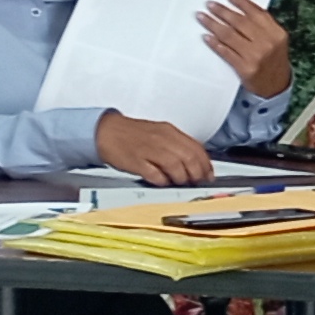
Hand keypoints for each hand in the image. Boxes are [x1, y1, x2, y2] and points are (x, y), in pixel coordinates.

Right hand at [96, 112, 214, 184]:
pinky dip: (162, 181)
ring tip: (180, 183)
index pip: (196, 148)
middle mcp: (161, 139)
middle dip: (196, 173)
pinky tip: (163, 182)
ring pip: (175, 166)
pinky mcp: (136, 161)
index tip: (208, 175)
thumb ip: (177, 146)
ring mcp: (148, 149)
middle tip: (196, 182)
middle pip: (188, 158)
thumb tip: (195, 163)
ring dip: (181, 178)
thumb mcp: (159, 133)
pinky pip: (154, 174)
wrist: (106, 131)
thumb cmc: (132, 135)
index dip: (205, 164)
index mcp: (169, 131)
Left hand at [199, 0, 291, 97]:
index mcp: (276, 33)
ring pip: (229, 35)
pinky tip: (207, 37)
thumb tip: (239, 10)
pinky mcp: (245, 68)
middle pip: (240, 22)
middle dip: (222, 11)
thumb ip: (263, 26)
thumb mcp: (276, 41)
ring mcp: (256, 56)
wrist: (277, 87)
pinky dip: (215, 43)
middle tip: (210, 5)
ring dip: (213, 24)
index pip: (257, 12)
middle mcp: (267, 43)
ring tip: (203, 18)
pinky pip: (226, 52)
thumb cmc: (273, 61)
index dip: (241, 3)